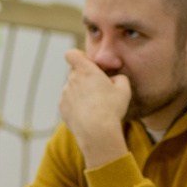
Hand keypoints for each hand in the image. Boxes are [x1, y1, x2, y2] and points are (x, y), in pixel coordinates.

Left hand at [57, 49, 131, 167]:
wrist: (96, 132)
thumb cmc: (111, 108)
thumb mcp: (124, 89)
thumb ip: (119, 78)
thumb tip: (114, 78)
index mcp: (85, 71)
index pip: (72, 54)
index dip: (79, 56)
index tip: (89, 65)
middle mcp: (72, 80)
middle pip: (73, 71)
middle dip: (83, 76)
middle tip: (96, 86)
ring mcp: (65, 95)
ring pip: (71, 88)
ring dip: (80, 92)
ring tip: (95, 105)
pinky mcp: (63, 109)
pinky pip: (69, 102)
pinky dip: (76, 105)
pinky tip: (88, 114)